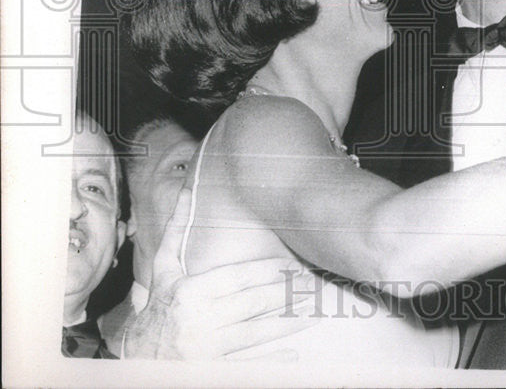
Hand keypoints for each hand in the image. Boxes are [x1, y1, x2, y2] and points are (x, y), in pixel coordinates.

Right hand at [122, 188, 317, 359]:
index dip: (269, 270)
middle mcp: (197, 319)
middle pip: (253, 303)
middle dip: (287, 294)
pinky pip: (245, 367)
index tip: (293, 265)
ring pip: (255, 332)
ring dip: (288, 323)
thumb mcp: (163, 270)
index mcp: (189, 292)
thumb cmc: (158, 307)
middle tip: (314, 286)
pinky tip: (293, 355)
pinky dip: (270, 363)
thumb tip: (188, 190)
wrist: (135, 358)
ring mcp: (204, 349)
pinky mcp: (209, 372)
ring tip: (314, 313)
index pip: (238, 277)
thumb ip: (176, 231)